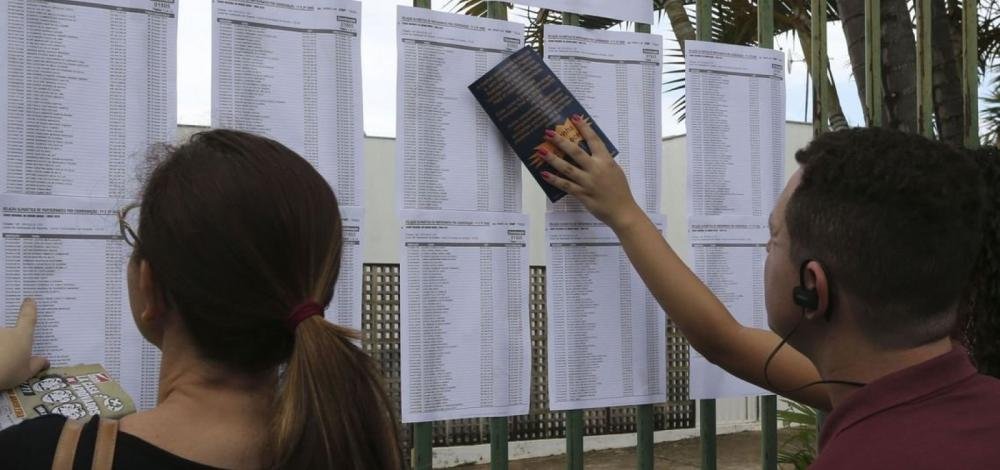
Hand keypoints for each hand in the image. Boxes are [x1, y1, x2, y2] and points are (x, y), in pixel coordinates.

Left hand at [0, 299, 49, 389]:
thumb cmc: (7, 373)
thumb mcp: (26, 373)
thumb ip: (36, 365)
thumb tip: (46, 360)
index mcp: (21, 336)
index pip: (28, 317)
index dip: (30, 307)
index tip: (29, 300)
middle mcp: (6, 330)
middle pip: (8, 327)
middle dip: (7, 334)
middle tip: (8, 345)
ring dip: (0, 342)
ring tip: (2, 353)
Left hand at [540, 115, 645, 230]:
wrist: (622, 211)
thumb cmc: (619, 190)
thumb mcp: (615, 170)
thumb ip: (602, 161)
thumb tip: (588, 151)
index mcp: (606, 161)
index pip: (594, 140)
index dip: (584, 128)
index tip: (574, 117)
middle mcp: (596, 169)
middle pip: (576, 152)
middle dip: (561, 141)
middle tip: (549, 133)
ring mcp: (588, 182)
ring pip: (567, 168)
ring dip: (553, 159)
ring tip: (542, 151)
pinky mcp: (582, 194)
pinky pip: (565, 185)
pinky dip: (554, 180)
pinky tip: (544, 174)